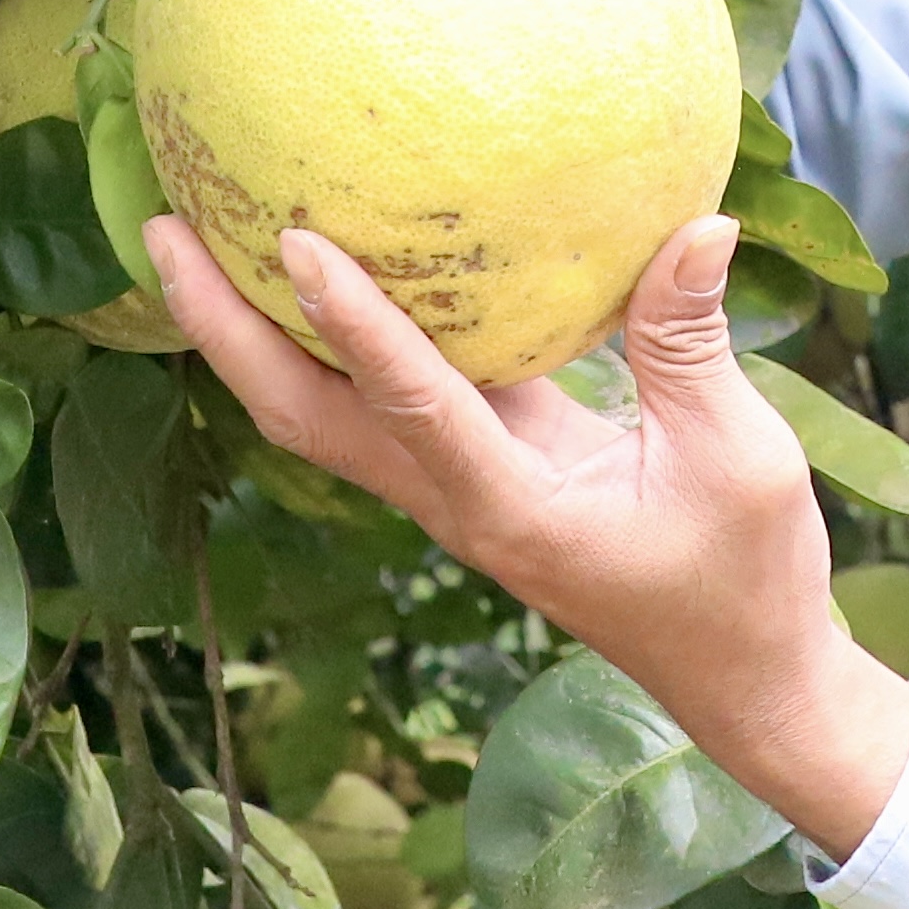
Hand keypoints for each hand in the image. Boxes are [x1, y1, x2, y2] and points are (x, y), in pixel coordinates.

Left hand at [143, 207, 908, 857]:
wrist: (742, 682)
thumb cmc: (746, 583)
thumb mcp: (739, 457)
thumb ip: (692, 344)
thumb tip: (697, 226)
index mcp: (514, 510)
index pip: (413, 406)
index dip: (353, 324)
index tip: (296, 241)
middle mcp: (458, 507)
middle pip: (305, 419)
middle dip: (225, 328)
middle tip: (162, 227)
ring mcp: (455, 498)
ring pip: (324, 417)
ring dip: (252, 335)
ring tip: (197, 237)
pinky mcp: (477, 479)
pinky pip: (381, 404)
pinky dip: (337, 339)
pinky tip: (328, 265)